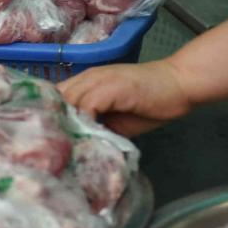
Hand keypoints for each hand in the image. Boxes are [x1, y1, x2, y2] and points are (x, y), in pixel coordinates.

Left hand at [60, 58, 195, 137]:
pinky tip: (87, 139)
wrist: (178, 85)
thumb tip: (76, 146)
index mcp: (85, 83)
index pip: (53, 98)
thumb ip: (94, 127)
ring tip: (68, 147)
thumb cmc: (150, 104)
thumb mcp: (115, 120)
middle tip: (55, 148)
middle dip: (52, 122)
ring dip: (66, 124)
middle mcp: (86, 78)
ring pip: (66, 101)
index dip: (50, 118)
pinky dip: (83, 123)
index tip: (51, 142)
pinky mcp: (110, 87)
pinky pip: (86, 106)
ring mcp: (97, 80)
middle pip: (54, 99)